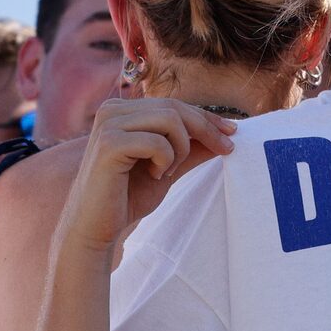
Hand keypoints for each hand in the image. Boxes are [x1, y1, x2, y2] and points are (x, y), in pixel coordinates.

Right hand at [60, 98, 235, 255]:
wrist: (96, 226)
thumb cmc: (128, 196)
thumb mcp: (169, 167)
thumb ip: (191, 148)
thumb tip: (226, 134)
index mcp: (123, 110)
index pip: (174, 104)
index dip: (207, 117)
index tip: (233, 132)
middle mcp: (113, 110)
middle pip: (175, 107)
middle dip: (206, 129)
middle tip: (225, 151)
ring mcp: (108, 124)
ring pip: (170, 120)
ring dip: (180, 150)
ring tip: (168, 171)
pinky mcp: (108, 143)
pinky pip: (157, 142)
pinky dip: (165, 161)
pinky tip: (154, 175)